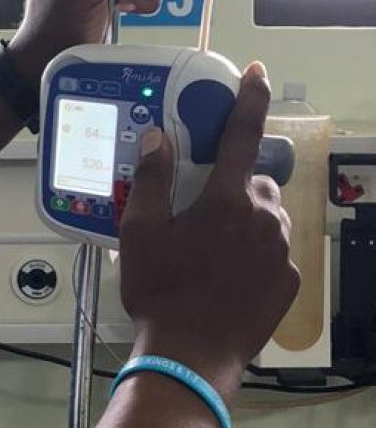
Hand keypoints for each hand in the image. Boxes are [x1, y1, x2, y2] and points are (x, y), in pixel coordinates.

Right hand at [117, 64, 299, 403]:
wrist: (191, 355)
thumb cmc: (160, 292)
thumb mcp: (140, 233)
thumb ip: (151, 181)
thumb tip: (157, 141)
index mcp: (226, 200)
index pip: (240, 135)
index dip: (248, 99)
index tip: (257, 72)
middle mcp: (262, 219)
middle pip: (252, 183)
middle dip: (230, 187)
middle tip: (197, 212)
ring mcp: (280, 252)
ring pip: (266, 217)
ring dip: (243, 221)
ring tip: (208, 250)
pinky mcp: (288, 282)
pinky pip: (272, 253)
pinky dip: (252, 254)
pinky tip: (224, 276)